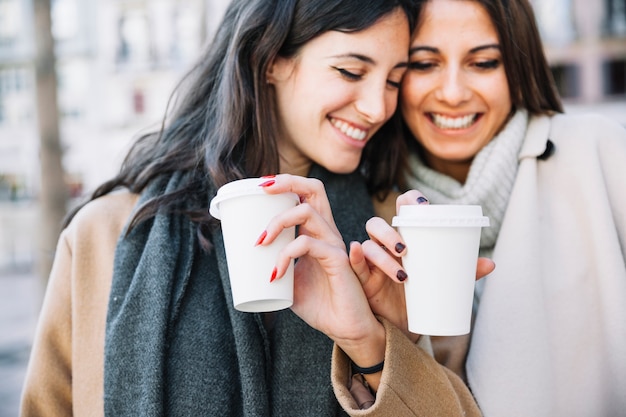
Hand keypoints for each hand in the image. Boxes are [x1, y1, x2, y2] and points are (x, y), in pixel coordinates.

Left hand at [258, 175, 385, 372]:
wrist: (346, 329)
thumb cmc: (321, 305)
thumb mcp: (291, 282)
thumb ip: (276, 267)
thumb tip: (248, 264)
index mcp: (318, 234)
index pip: (307, 195)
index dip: (287, 183)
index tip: (261, 186)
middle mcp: (329, 233)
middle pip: (314, 189)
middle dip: (287, 182)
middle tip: (263, 189)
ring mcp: (335, 244)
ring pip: (307, 212)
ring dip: (278, 221)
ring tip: (261, 241)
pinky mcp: (338, 260)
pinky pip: (308, 244)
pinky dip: (286, 254)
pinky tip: (275, 272)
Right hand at [350, 190, 495, 340]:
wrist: (407, 325)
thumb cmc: (423, 295)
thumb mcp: (444, 282)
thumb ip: (464, 272)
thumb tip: (491, 263)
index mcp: (406, 238)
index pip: (403, 209)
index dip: (409, 199)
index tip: (424, 204)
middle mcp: (385, 245)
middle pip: (378, 224)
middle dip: (389, 232)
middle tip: (406, 249)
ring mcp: (370, 260)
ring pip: (367, 244)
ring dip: (381, 254)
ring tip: (403, 275)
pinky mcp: (362, 277)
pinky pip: (353, 262)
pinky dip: (353, 256)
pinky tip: (357, 255)